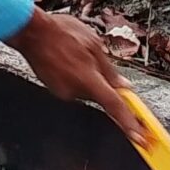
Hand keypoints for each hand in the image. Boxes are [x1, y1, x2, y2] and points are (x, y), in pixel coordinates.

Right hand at [6, 7, 151, 145]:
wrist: (30, 32)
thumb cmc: (61, 32)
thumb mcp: (94, 44)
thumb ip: (109, 70)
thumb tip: (122, 86)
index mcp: (89, 79)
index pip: (113, 106)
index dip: (128, 123)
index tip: (138, 137)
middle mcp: (75, 90)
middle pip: (99, 96)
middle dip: (101, 83)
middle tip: (94, 61)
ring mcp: (62, 91)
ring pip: (85, 90)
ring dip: (86, 76)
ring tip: (76, 53)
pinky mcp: (53, 89)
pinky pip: (72, 86)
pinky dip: (74, 75)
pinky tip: (67, 59)